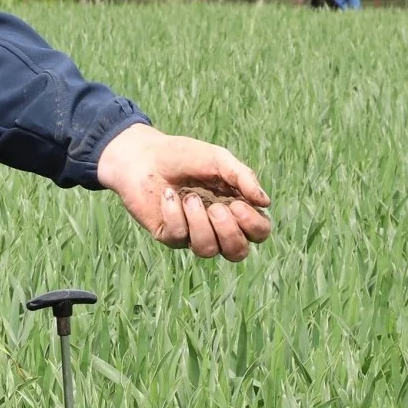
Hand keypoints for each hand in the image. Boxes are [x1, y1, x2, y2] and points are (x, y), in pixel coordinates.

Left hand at [95, 123, 270, 261]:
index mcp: (235, 208)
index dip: (253, 226)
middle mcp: (216, 226)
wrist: (141, 155)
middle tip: (215, 208)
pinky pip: (178, 237)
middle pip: (238, 252)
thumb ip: (243, 177)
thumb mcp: (218, 159)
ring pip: (207, 250)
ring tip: (189, 197)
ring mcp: (192, 234)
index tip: (237, 205)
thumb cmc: (183, 156)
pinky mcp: (168, 235)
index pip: (258, 233)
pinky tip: (168, 194)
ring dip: (199, 223)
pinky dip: (174, 214)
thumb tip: (265, 203)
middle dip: (229, 233)